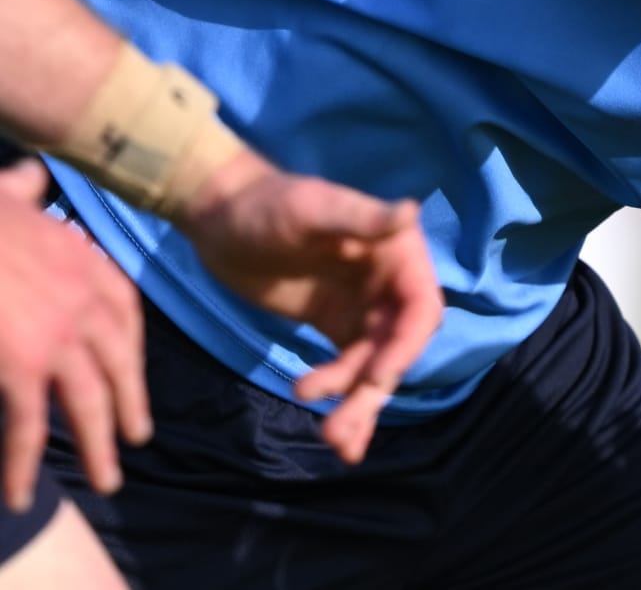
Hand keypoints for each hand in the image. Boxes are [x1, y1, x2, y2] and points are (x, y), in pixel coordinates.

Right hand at [0, 158, 147, 510]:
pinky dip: (24, 464)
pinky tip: (22, 491)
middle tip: (134, 441)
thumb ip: (25, 192)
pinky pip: (29, 426)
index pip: (125, 315)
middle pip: (119, 365)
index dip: (131, 353)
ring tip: (106, 480)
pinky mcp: (23, 365)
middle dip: (129, 407)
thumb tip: (32, 176)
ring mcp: (58, 336)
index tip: (133, 381)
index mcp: (85, 262)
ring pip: (89, 403)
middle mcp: (85, 301)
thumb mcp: (6, 195)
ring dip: (97, 446)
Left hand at [174, 150, 442, 463]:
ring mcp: (362, 307)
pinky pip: (349, 369)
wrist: (220, 216)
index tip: (373, 379)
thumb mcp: (312, 208)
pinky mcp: (334, 325)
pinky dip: (345, 400)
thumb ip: (360, 218)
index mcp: (397, 252)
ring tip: (330, 439)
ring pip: (373, 366)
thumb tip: (410, 211)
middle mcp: (389, 283)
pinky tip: (337, 435)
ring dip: (358, 405)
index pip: (419, 309)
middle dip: (372, 390)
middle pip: (396, 348)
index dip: (404, 348)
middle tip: (336, 430)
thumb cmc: (267, 203)